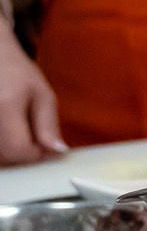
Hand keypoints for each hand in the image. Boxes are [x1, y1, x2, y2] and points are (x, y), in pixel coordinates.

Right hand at [0, 36, 64, 163]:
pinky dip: (2, 147)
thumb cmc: (17, 73)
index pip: (19, 150)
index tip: (45, 145)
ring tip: (17, 129)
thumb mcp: (43, 96)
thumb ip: (49, 126)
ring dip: (11, 152)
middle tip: (32, 137)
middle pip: (5, 157)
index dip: (35, 154)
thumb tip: (57, 152)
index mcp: (5, 105)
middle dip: (23, 155)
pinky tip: (8, 131)